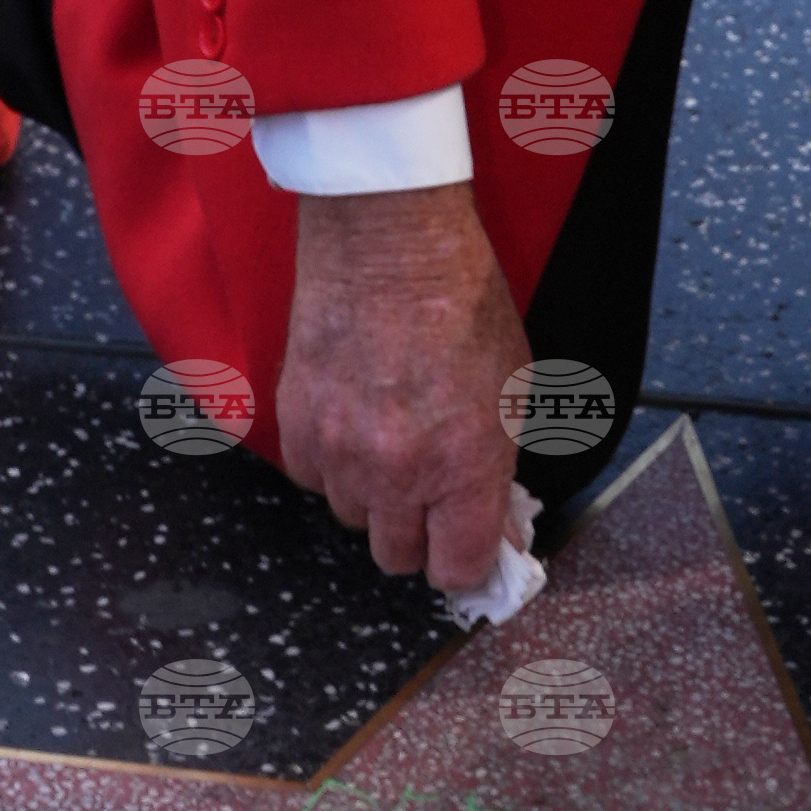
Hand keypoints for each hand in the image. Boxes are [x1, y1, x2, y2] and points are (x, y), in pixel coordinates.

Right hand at [273, 177, 531, 604]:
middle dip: (419, 532)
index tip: (468, 544)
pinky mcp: (296, 425)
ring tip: (390, 441)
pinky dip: (330, 463)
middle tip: (430, 494)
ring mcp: (340, 451)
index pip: (457, 567)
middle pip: (397, 556)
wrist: (389, 243)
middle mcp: (398, 472)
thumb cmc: (461, 301)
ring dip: (372, 495)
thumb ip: (501, 468)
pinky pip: (311, 478)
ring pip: (352, 517)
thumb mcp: (514, 388)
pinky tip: (352, 422)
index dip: (466, 560)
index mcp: (464, 466)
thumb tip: (501, 527)